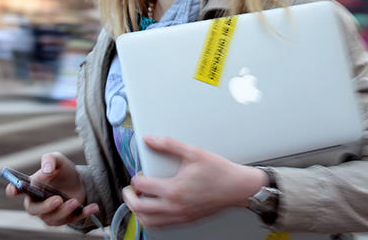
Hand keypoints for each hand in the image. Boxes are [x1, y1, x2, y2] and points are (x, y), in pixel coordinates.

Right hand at [5, 152, 98, 225]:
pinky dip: (83, 214)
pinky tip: (93, 207)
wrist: (78, 180)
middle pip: (34, 210)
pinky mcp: (65, 218)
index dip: (13, 189)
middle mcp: (37, 203)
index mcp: (31, 187)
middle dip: (45, 207)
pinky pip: (72, 220)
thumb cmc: (62, 170)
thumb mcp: (58, 159)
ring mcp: (50, 213)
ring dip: (64, 211)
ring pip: (53, 218)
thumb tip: (47, 169)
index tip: (15, 188)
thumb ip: (50, 159)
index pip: (16, 190)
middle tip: (57, 199)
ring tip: (75, 201)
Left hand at [122, 136, 266, 227]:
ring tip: (138, 201)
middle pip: (140, 209)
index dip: (136, 179)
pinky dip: (152, 220)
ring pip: (149, 222)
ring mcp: (180, 216)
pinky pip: (162, 226)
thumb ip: (169, 145)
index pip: (142, 187)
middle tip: (129, 189)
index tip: (138, 173)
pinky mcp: (187, 220)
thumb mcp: (193, 152)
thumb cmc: (219, 171)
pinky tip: (154, 210)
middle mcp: (175, 206)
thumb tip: (150, 140)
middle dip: (130, 198)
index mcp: (174, 189)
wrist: (238, 187)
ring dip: (139, 212)